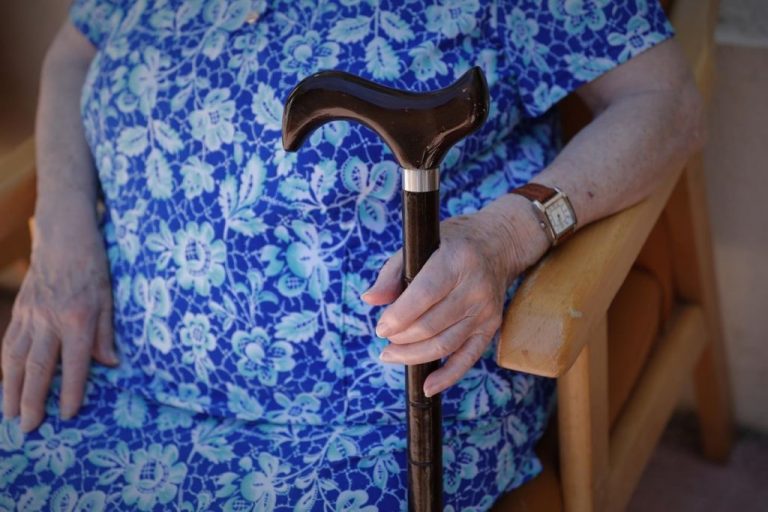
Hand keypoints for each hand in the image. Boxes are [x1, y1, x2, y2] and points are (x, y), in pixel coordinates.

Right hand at [2, 212, 117, 431]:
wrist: (65, 236)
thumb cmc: (94, 267)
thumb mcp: (110, 298)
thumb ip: (107, 333)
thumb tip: (110, 364)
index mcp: (79, 318)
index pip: (74, 363)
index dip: (70, 391)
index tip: (67, 414)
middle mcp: (50, 320)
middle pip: (37, 367)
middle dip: (32, 400)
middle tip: (29, 428)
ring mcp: (30, 315)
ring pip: (15, 358)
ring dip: (11, 389)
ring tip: (10, 415)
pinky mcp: (20, 309)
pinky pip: (9, 342)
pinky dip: (4, 366)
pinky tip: (5, 382)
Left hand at [362, 193, 549, 395]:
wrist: (498, 244)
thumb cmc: (450, 245)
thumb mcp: (419, 246)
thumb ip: (391, 274)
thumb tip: (370, 300)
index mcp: (455, 261)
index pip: (423, 297)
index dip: (398, 317)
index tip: (381, 327)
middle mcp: (474, 288)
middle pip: (431, 326)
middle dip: (400, 338)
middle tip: (385, 338)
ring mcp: (485, 310)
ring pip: (444, 346)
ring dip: (413, 356)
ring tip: (391, 355)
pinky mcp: (491, 327)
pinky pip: (467, 359)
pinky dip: (446, 377)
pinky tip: (427, 386)